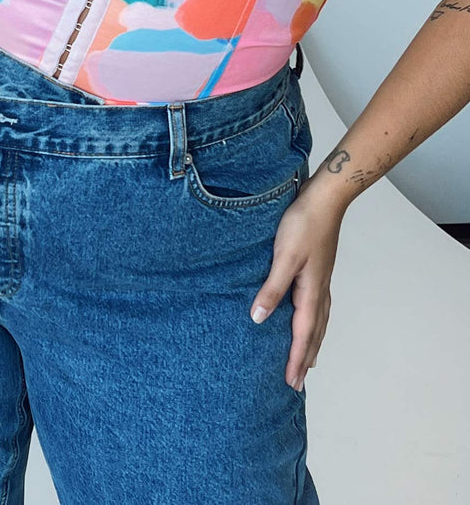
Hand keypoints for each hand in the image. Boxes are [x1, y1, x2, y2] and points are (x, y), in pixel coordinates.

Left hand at [248, 175, 344, 390]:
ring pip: (319, 322)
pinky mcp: (318, 270)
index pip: (303, 335)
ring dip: (312, 343)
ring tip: (307, 359)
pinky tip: (308, 319)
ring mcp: (321, 281)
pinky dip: (314, 323)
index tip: (290, 383)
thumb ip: (272, 289)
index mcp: (311, 292)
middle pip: (315, 334)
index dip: (296, 359)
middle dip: (306, 358)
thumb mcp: (283, 257)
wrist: (324, 200)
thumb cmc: (303, 225)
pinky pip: (318, 307)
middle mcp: (320, 291)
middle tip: (298, 382)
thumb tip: (258, 319)